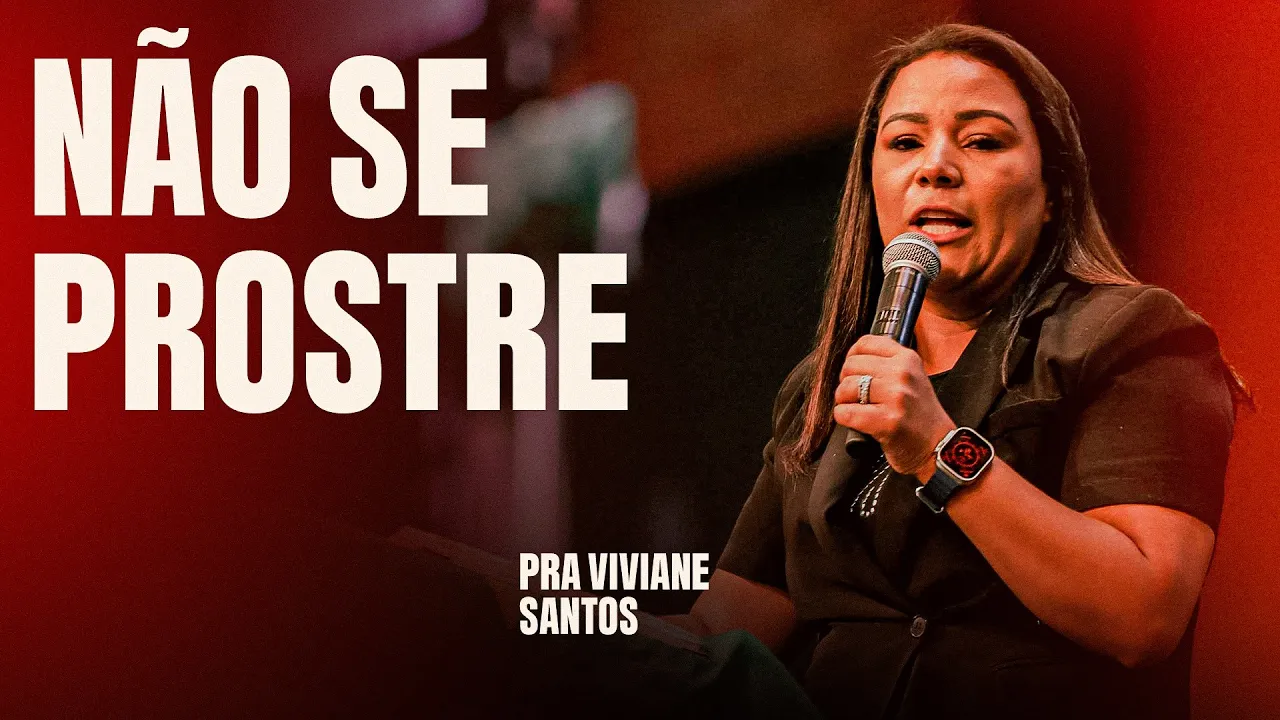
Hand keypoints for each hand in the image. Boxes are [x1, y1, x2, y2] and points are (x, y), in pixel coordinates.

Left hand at [833, 335, 956, 480]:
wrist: (938, 447)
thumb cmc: (920, 415)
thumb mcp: (912, 378)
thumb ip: (887, 364)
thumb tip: (852, 359)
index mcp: (907, 359)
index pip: (865, 343)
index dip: (852, 358)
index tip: (854, 371)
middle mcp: (902, 374)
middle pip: (851, 365)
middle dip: (846, 382)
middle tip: (854, 396)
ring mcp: (896, 397)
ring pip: (846, 388)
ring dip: (843, 401)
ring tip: (856, 408)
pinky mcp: (887, 421)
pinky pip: (846, 413)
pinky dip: (843, 418)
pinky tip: (855, 422)